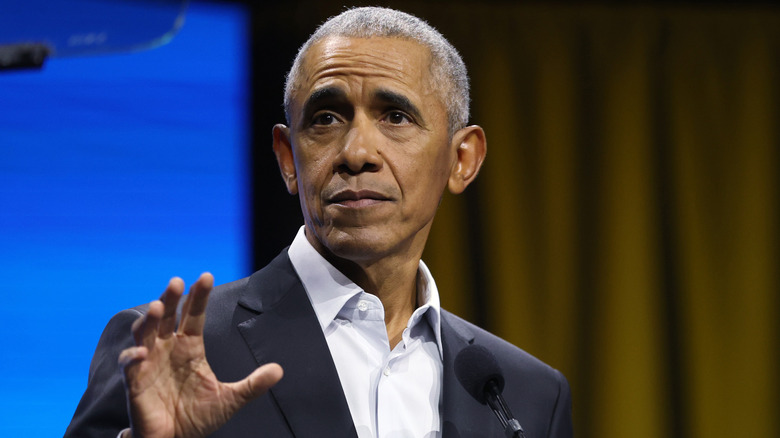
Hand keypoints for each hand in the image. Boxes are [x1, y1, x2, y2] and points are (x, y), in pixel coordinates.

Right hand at [118, 273, 282, 437]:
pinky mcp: (134, 382)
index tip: (205, 276)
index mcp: (189, 347)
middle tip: (176, 282)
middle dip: (170, 298)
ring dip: (148, 320)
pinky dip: (131, 357)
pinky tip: (140, 353)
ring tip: (156, 306)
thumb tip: (279, 370)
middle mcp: (167, 349)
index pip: (193, 316)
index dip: (198, 297)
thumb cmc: (196, 417)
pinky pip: (129, 365)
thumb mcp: (229, 400)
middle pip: (167, 316)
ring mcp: (149, 363)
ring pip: (144, 333)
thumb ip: (253, 384)